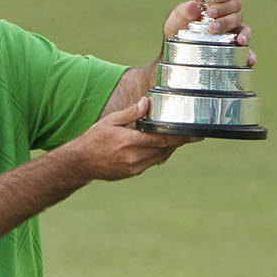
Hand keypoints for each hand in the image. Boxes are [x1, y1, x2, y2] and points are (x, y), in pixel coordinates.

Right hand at [71, 97, 200, 180]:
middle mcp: (134, 157)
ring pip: (160, 157)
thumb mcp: (111, 121)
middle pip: (165, 149)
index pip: (162, 140)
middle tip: (189, 133)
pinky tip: (157, 146)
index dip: (181, 137)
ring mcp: (134, 167)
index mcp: (130, 142)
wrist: (81, 162)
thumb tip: (147, 103)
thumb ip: (131, 113)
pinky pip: (151, 162)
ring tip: (175, 138)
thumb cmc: (94, 139)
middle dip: (177, 141)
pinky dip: (157, 154)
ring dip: (168, 148)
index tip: (196, 135)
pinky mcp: (133, 173)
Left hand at [163, 0, 256, 66]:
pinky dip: (249, 54)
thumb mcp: (177, 18)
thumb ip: (183, 11)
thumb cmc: (178, 28)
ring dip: (242, 34)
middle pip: (237, 13)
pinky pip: (246, 51)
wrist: (175, 50)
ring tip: (238, 41)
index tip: (210, 11)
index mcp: (216, 5)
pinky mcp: (233, 48)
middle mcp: (227, 17)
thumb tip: (192, 5)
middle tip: (212, 27)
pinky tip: (250, 59)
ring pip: (244, 28)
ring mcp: (232, 33)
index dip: (222, 3)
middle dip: (226, 19)